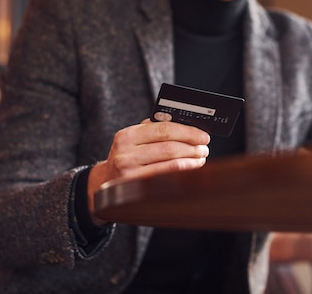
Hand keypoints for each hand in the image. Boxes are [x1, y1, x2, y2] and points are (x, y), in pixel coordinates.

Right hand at [87, 119, 209, 224]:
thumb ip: (153, 130)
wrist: (106, 182)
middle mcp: (125, 152)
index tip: (202, 134)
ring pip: (169, 162)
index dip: (186, 131)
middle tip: (205, 146)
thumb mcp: (134, 140)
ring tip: (201, 156)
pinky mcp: (136, 187)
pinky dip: (183, 170)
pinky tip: (192, 167)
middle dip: (191, 145)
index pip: (162, 128)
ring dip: (191, 159)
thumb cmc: (127, 156)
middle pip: (168, 146)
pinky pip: (166, 177)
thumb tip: (187, 125)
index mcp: (127, 135)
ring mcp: (130, 171)